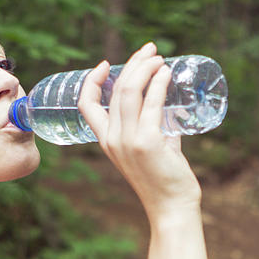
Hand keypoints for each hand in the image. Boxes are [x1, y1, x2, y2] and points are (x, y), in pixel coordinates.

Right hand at [78, 42, 200, 222]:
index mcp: (106, 142)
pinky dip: (158, 82)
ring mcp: (128, 141)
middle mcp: (112, 139)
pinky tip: (167, 73)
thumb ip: (157, 127)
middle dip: (133, 63)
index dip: (92, 80)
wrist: (171, 208)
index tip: (107, 63)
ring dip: (146, 68)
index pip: (86, 104)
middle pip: (116, 89)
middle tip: (150, 50)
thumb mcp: (152, 148)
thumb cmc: (165, 180)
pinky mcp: (147, 142)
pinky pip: (151, 103)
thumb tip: (169, 107)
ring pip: (130, 91)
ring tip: (160, 57)